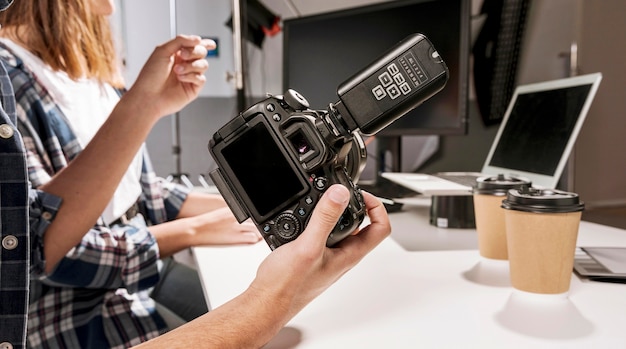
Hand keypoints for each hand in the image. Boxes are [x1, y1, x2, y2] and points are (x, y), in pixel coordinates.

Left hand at [125, 34, 215, 117]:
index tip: (210, 44)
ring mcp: (189, 77)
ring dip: (191, 66)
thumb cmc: (150, 76)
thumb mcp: (162, 50)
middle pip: (201, 53)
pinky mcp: (193, 89)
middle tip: (184, 55)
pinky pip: (201, 79)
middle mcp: (184, 65)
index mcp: (177, 54)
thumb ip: (180, 41)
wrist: (148, 96)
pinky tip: (181, 79)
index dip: (204, 43)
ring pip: (203, 65)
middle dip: (194, 52)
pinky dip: (191, 77)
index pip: (194, 46)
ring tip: (177, 71)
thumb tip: (198, 39)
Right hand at [189, 207, 261, 245]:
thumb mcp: (222, 214)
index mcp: (235, 209)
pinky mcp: (235, 237)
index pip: (253, 214)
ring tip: (256, 238)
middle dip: (260, 228)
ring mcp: (237, 226)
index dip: (258, 220)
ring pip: (258, 230)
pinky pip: (252, 238)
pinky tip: (251, 242)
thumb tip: (244, 220)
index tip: (259, 224)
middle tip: (260, 233)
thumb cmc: (206, 224)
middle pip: (258, 222)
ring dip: (259, 235)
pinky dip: (253, 241)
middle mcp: (238, 216)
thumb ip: (235, 215)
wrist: (196, 230)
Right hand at [250, 185, 390, 317]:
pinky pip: (320, 232)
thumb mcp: (308, 246)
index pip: (381, 228)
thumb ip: (325, 218)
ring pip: (338, 227)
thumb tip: (340, 194)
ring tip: (319, 199)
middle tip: (337, 192)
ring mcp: (327, 256)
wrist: (266, 302)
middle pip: (360, 225)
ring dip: (330, 211)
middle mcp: (341, 255)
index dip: (376, 206)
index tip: (360, 194)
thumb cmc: (287, 286)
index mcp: (349, 254)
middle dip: (350, 204)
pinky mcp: (312, 255)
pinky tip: (300, 216)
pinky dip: (314, 219)